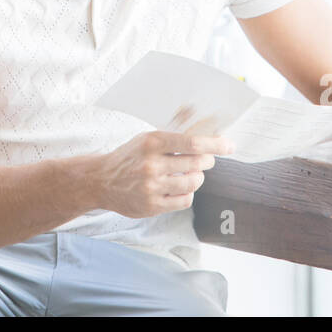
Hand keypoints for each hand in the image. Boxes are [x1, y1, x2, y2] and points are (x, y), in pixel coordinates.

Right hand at [95, 131, 234, 217]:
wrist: (101, 180)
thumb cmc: (130, 156)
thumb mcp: (146, 138)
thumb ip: (173, 136)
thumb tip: (205, 125)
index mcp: (152, 142)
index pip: (192, 143)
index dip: (215, 144)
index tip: (229, 145)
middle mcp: (152, 164)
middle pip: (197, 163)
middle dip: (208, 161)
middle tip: (207, 160)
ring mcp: (152, 187)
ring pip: (193, 183)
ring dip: (198, 177)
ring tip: (192, 173)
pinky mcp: (152, 206)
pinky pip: (185, 200)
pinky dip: (188, 193)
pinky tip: (180, 187)